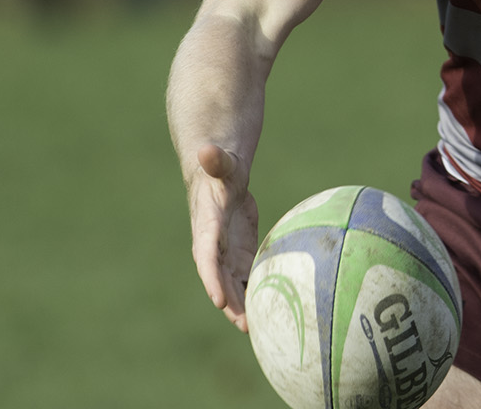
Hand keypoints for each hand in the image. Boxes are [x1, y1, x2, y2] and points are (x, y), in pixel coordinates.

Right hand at [187, 145, 260, 330]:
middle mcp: (213, 246)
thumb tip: (205, 150)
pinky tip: (275, 312)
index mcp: (206, 226)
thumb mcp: (221, 162)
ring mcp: (226, 253)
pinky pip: (248, 277)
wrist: (218, 176)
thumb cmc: (219, 166)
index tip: (218, 300)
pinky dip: (258, 293)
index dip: (211, 279)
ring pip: (234, 285)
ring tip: (263, 330)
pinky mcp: (240, 254)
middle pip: (220, 280)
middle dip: (231, 304)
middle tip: (248, 326)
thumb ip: (216, 160)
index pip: (206, 257)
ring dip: (245, 306)